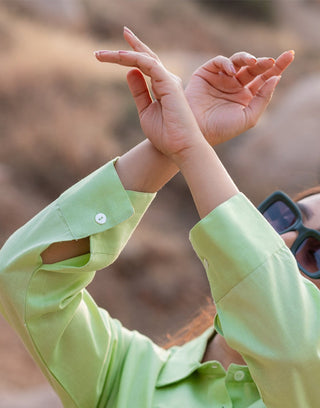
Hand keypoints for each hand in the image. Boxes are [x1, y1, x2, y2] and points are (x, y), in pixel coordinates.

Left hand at [94, 27, 205, 162]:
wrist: (180, 148)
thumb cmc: (166, 136)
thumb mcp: (145, 111)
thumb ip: (139, 92)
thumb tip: (129, 72)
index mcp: (162, 88)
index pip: (146, 66)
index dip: (131, 56)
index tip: (113, 51)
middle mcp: (166, 81)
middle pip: (146, 57)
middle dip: (132, 44)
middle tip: (121, 31)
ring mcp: (168, 81)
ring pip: (143, 59)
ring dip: (121, 54)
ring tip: (101, 54)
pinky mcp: (169, 83)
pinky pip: (148, 64)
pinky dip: (133, 58)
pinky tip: (118, 56)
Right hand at [185, 50, 294, 144]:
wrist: (197, 132)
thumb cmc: (222, 129)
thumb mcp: (249, 117)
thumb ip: (263, 98)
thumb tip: (276, 77)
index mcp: (246, 96)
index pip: (264, 78)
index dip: (278, 67)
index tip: (290, 55)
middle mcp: (235, 86)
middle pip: (254, 68)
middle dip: (265, 62)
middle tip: (272, 61)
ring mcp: (221, 78)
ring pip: (238, 61)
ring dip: (247, 58)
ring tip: (253, 63)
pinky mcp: (207, 73)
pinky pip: (220, 62)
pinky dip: (227, 63)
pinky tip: (232, 73)